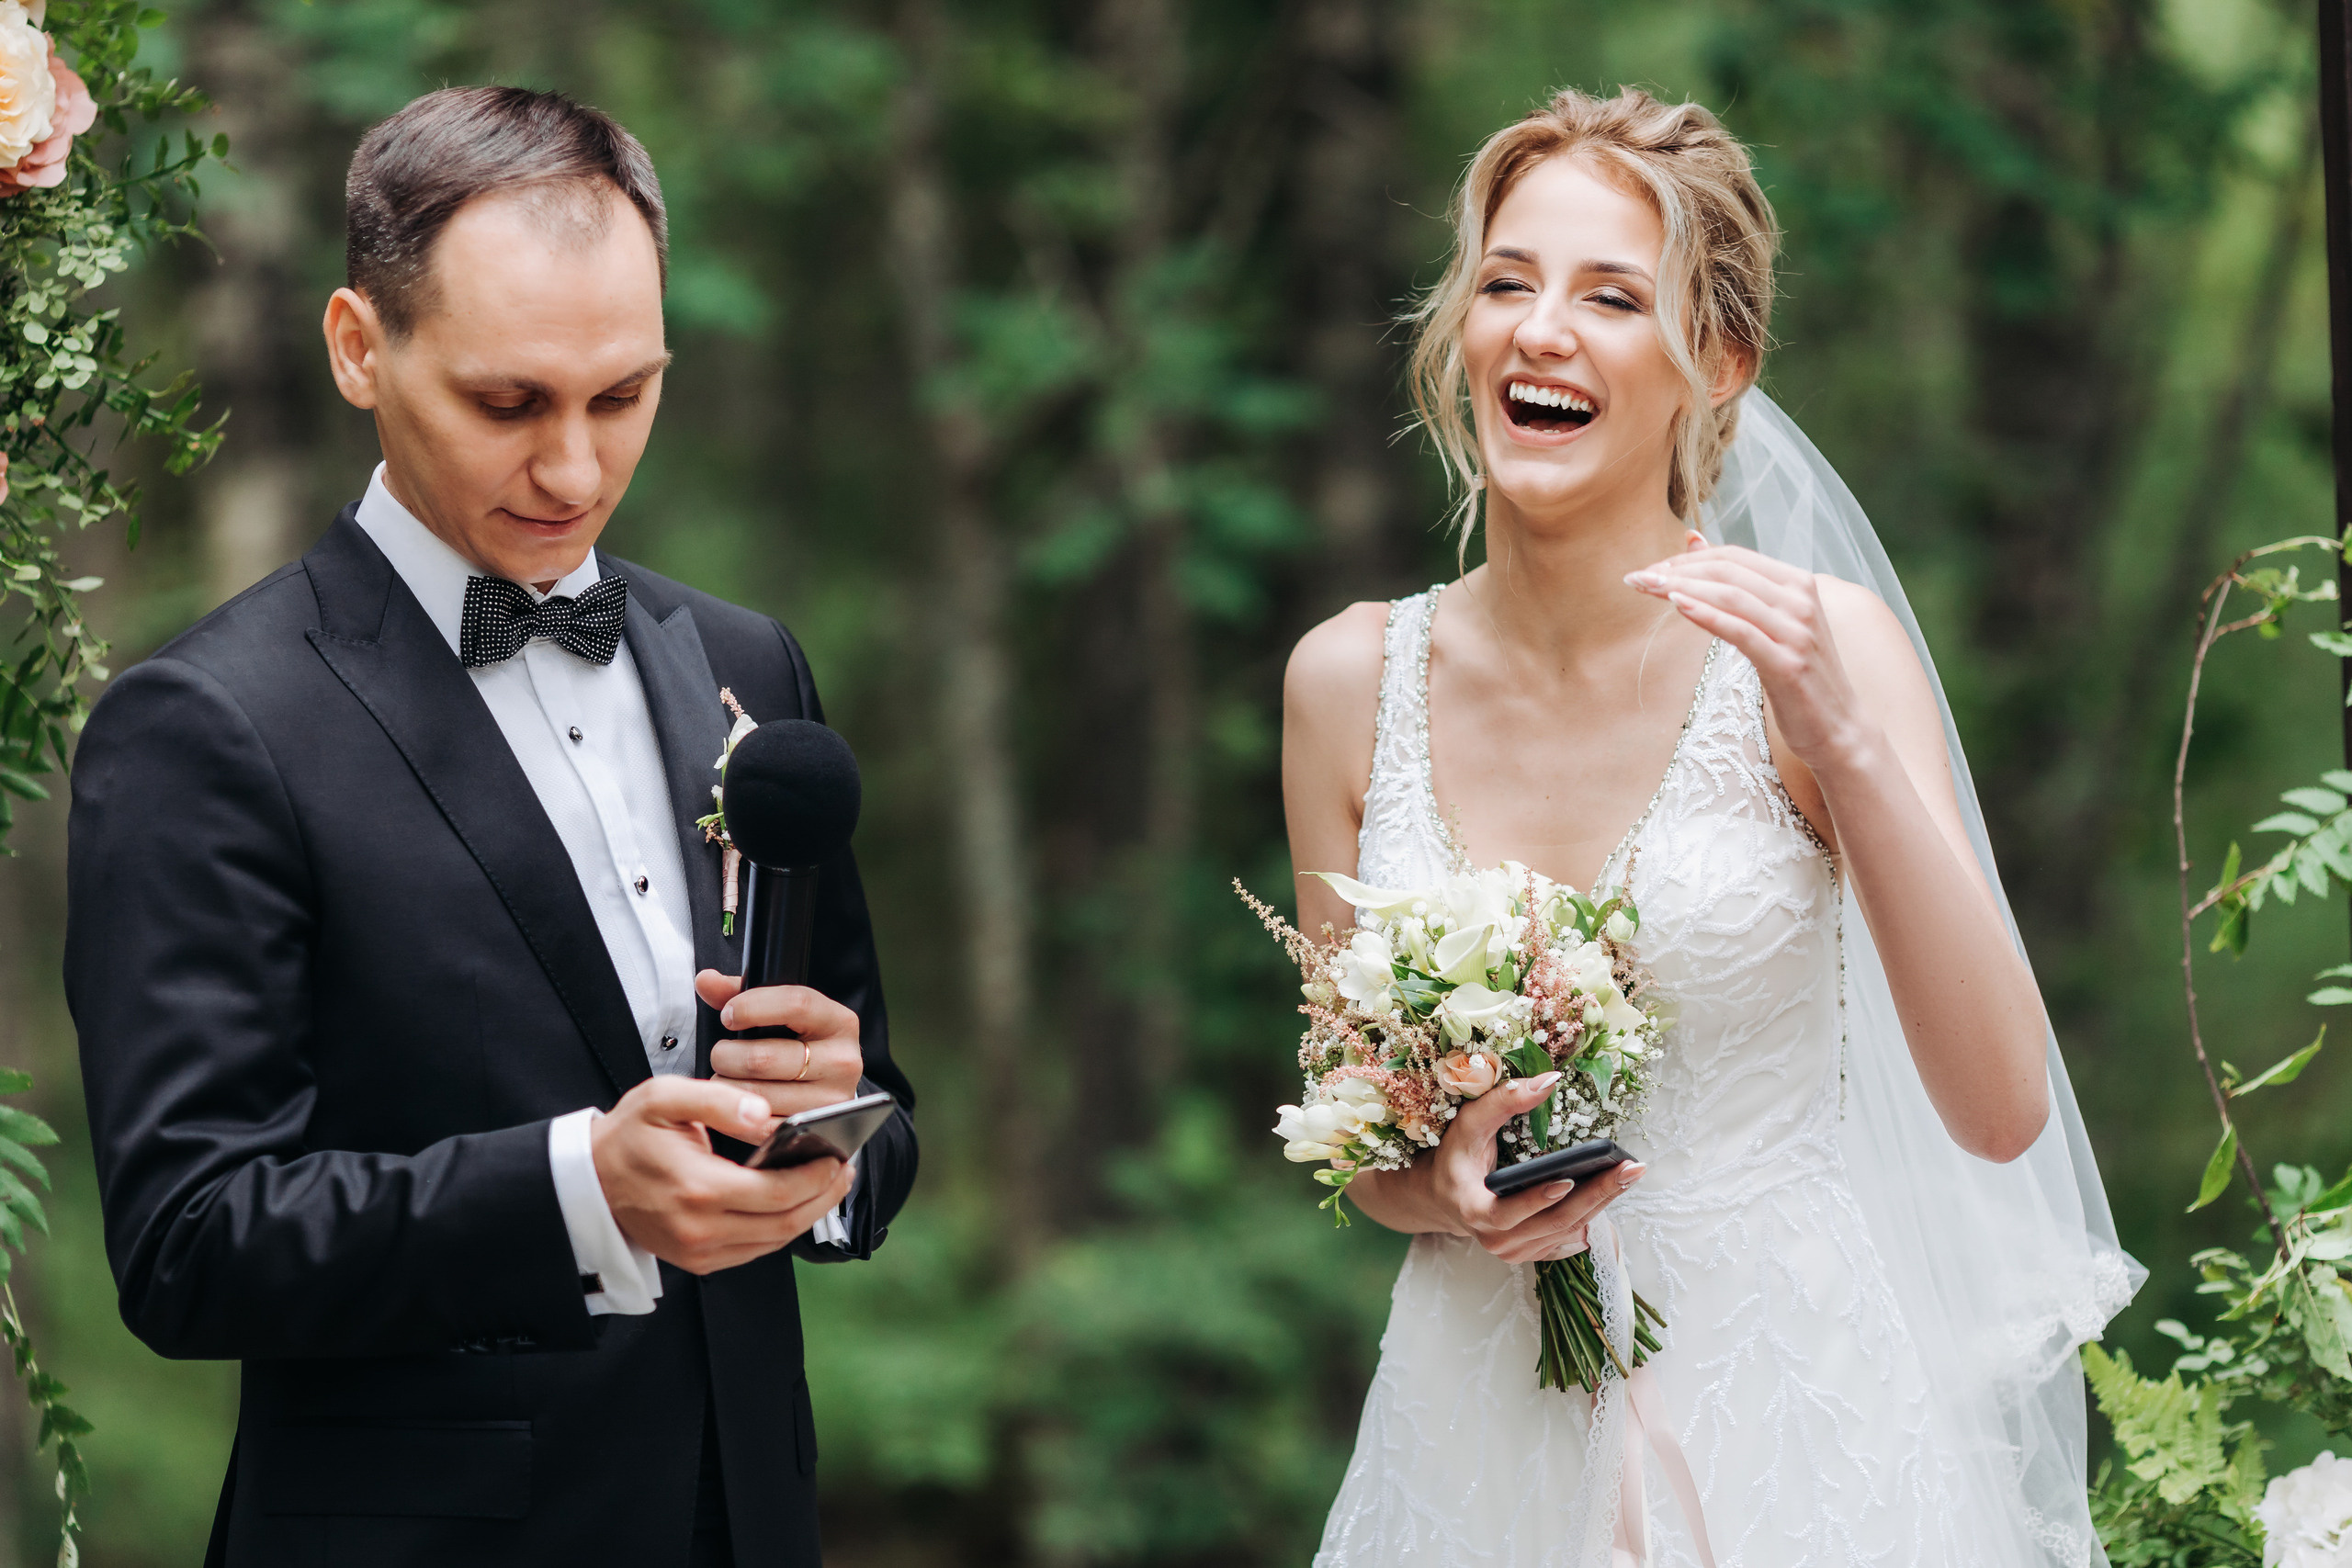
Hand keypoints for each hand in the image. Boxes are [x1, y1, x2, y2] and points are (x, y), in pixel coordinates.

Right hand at [590, 1075, 853, 1274]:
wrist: (587, 1180)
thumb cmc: (629, 1134)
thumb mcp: (665, 1097)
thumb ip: (721, 1100)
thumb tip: (768, 1117)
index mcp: (700, 1188)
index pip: (779, 1191)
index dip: (817, 1176)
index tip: (839, 1154)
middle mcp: (703, 1230)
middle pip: (785, 1221)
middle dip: (824, 1195)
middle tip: (845, 1169)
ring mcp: (700, 1251)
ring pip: (774, 1240)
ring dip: (808, 1213)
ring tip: (829, 1183)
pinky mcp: (698, 1261)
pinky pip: (755, 1249)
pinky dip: (781, 1227)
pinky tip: (795, 1201)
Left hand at [695, 970, 864, 1118]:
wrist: (826, 1089)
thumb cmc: (798, 1045)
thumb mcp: (780, 1015)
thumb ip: (739, 994)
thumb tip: (705, 980)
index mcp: (839, 1022)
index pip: (797, 1003)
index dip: (753, 1006)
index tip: (728, 1015)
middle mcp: (843, 1061)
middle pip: (765, 1056)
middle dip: (727, 1055)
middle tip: (720, 1055)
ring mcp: (830, 1100)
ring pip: (757, 1092)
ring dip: (727, 1087)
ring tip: (726, 1079)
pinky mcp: (813, 1130)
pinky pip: (759, 1125)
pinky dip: (737, 1113)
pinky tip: (734, 1102)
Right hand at [1368, 1073, 1644, 1263]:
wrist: (1446, 1195)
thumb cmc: (1457, 1156)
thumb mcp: (1470, 1123)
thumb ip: (1504, 1100)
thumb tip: (1551, 1079)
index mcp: (1474, 1211)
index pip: (1507, 1213)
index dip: (1536, 1200)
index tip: (1567, 1181)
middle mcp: (1495, 1240)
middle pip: (1552, 1222)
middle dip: (1594, 1196)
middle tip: (1628, 1169)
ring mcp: (1515, 1251)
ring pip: (1566, 1231)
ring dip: (1601, 1204)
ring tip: (1628, 1175)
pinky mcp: (1532, 1252)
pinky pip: (1569, 1238)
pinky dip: (1593, 1216)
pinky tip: (1613, 1193)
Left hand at [1625, 543, 1869, 775]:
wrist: (1838, 727)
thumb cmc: (1798, 674)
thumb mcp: (1770, 623)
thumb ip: (1736, 584)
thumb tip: (1692, 541)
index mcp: (1799, 583)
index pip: (1735, 556)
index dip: (1690, 558)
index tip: (1654, 567)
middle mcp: (1801, 601)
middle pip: (1729, 571)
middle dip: (1678, 570)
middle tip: (1639, 577)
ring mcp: (1797, 631)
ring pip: (1731, 596)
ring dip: (1682, 588)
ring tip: (1647, 588)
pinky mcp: (1787, 664)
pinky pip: (1740, 631)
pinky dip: (1707, 615)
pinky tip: (1678, 606)